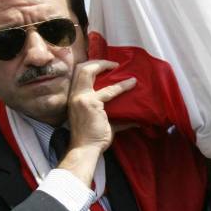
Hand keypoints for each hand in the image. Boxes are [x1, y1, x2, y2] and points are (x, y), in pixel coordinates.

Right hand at [59, 60, 135, 185]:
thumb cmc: (93, 137)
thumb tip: (135, 120)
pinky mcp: (91, 103)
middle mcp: (75, 95)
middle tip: (113, 64)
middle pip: (81, 68)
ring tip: (118, 66)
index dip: (91, 66)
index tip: (106, 65)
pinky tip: (132, 83)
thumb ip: (116, 117)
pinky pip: (110, 90)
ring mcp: (81, 98)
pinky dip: (122, 86)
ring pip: (89, 71)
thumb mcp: (103, 122)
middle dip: (97, 61)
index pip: (78, 74)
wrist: (86, 149)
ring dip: (105, 65)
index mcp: (75, 98)